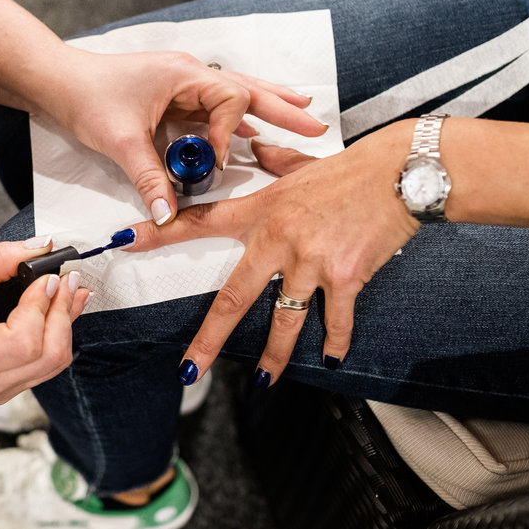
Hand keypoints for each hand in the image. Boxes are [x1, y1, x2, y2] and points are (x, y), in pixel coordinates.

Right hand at [0, 238, 89, 403]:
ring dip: (67, 320)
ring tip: (71, 289)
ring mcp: (2, 392)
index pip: (22, 342)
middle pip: (47, 354)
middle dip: (62, 311)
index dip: (41, 306)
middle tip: (67, 277)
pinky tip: (63, 308)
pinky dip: (62, 332)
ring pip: (55, 361)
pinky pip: (50, 363)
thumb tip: (41, 245)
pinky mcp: (14, 388)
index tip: (47, 277)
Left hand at [47, 48, 326, 225]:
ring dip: (268, 108)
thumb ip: (148, 178)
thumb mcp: (120, 141)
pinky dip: (240, 120)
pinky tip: (254, 134)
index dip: (230, 132)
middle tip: (315, 124)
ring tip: (303, 117)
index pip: (230, 97)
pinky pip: (218, 108)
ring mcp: (185, 85)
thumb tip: (167, 215)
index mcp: (184, 75)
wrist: (58, 80)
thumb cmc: (86, 96)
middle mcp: (190, 75)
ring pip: (237, 95)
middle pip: (248, 89)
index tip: (216, 161)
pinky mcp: (176, 98)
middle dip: (282, 107)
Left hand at [128, 121, 418, 383]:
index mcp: (262, 211)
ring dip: (275, 357)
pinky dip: (336, 341)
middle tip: (190, 369)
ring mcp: (311, 262)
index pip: (200, 222)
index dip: (160, 232)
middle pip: (234, 298)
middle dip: (210, 339)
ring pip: (284, 321)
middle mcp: (278, 241)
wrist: (401, 172)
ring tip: (264, 380)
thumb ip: (275, 161)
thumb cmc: (353, 167)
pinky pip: (336, 319)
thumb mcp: (303, 162)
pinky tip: (332, 358)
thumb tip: (257, 147)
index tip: (127, 240)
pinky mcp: (345, 276)